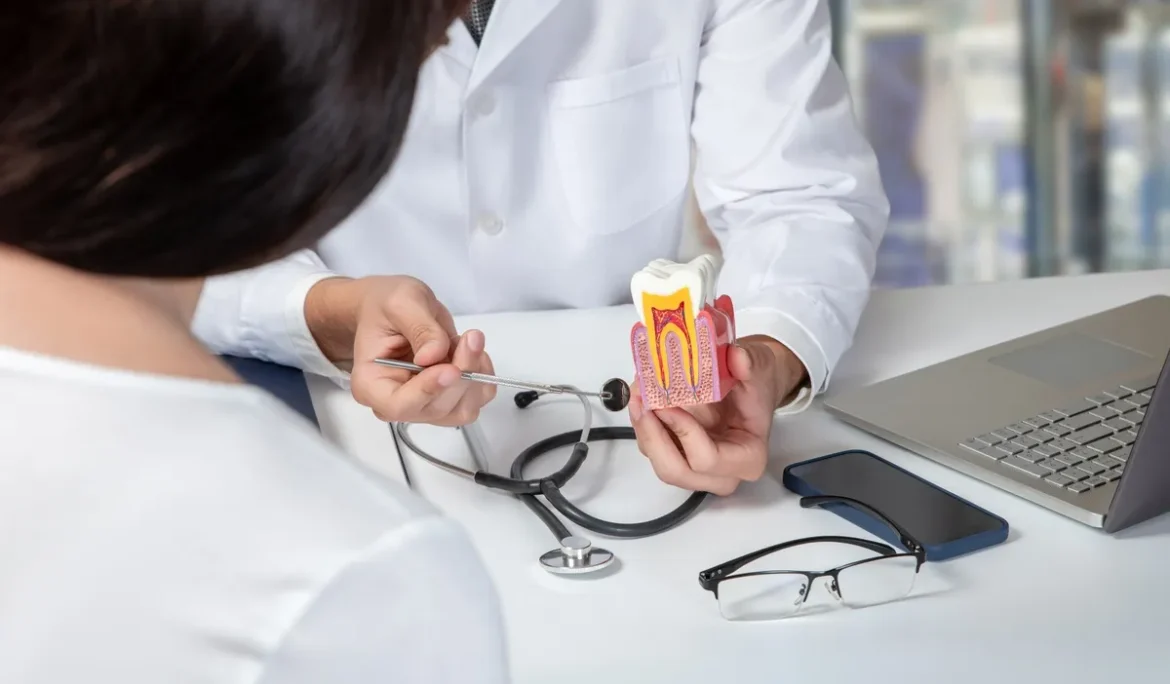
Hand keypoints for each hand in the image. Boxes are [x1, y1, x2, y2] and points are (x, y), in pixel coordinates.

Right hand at [306, 276, 495, 425]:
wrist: (394, 311)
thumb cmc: (386, 307)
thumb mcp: (401, 303)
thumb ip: (420, 328)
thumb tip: (435, 354)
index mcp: (371, 385)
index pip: (399, 405)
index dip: (428, 392)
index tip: (451, 369)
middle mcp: (396, 403)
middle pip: (436, 409)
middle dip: (461, 375)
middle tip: (472, 338)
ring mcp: (425, 404)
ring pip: (461, 409)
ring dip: (475, 375)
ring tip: (468, 341)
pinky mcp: (448, 399)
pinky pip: (476, 399)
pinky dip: (483, 375)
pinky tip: (472, 351)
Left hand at [628, 335, 806, 495]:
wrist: (752, 386)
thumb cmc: (756, 384)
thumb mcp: (759, 367)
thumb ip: (749, 363)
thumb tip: (736, 357)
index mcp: (748, 458)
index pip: (707, 459)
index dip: (683, 432)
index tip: (668, 405)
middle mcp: (722, 472)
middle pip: (676, 471)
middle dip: (653, 436)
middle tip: (643, 402)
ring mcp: (698, 468)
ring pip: (659, 461)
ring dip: (644, 429)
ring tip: (639, 394)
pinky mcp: (679, 455)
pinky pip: (653, 448)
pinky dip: (644, 425)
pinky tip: (642, 399)